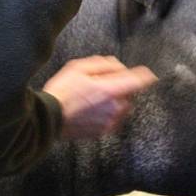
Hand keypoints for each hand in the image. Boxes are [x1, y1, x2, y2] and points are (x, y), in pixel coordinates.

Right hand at [42, 55, 157, 139]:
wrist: (48, 118)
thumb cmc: (62, 91)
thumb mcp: (80, 67)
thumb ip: (104, 64)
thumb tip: (119, 67)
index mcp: (111, 90)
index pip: (140, 81)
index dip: (144, 74)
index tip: (146, 72)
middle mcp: (115, 108)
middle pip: (131, 94)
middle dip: (122, 86)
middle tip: (104, 81)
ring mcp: (110, 122)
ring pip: (123, 107)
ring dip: (116, 100)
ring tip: (95, 95)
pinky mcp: (103, 132)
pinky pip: (114, 118)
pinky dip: (108, 111)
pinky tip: (92, 107)